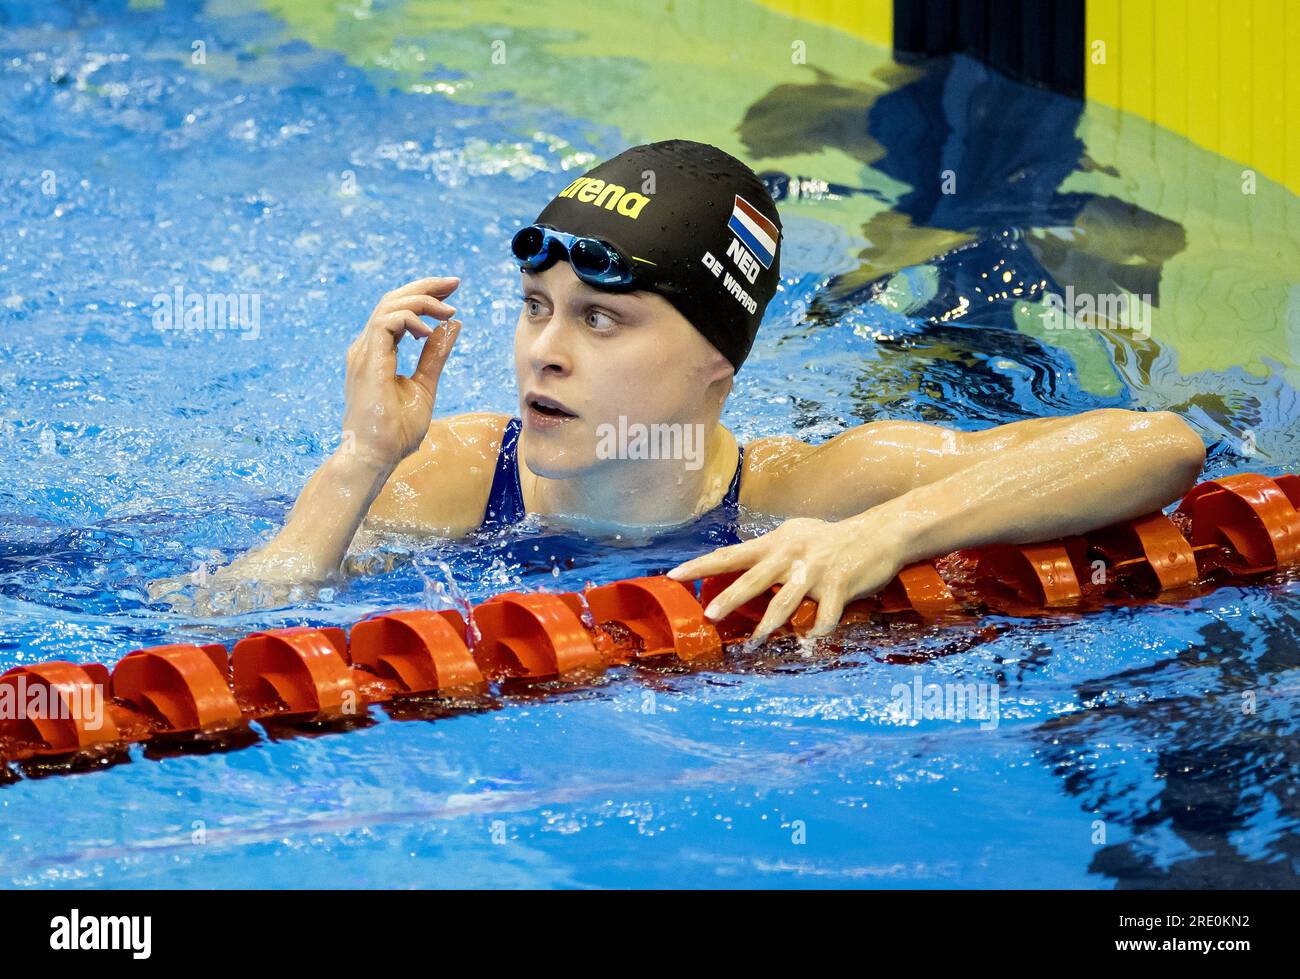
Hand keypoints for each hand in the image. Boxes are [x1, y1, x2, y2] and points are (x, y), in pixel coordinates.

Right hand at [342, 276, 461, 468]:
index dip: (424, 295)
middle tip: (455, 283)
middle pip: (393, 299)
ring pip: (389, 305)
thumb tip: (452, 327)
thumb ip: (435, 355)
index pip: (398, 310)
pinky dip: (410, 318)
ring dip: (422, 301)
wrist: (375, 457)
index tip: (452, 292)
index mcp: (377, 352)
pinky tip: (429, 331)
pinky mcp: (367, 360)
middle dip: (426, 287)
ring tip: (448, 311)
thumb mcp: (425, 385)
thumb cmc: (395, 431)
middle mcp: (367, 347)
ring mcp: (363, 352)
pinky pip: (387, 321)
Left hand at [666, 514, 909, 641]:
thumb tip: (736, 564)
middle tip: (708, 616)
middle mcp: (791, 555)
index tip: (674, 575)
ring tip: (754, 642)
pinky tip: (809, 645)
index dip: (701, 565)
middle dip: (729, 599)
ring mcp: (815, 572)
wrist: (878, 534)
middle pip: (753, 579)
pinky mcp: (840, 587)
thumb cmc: (831, 538)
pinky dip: (818, 632)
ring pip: (786, 601)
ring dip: (769, 624)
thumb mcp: (795, 535)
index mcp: (775, 543)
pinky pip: (826, 616)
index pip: (730, 554)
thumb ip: (768, 551)